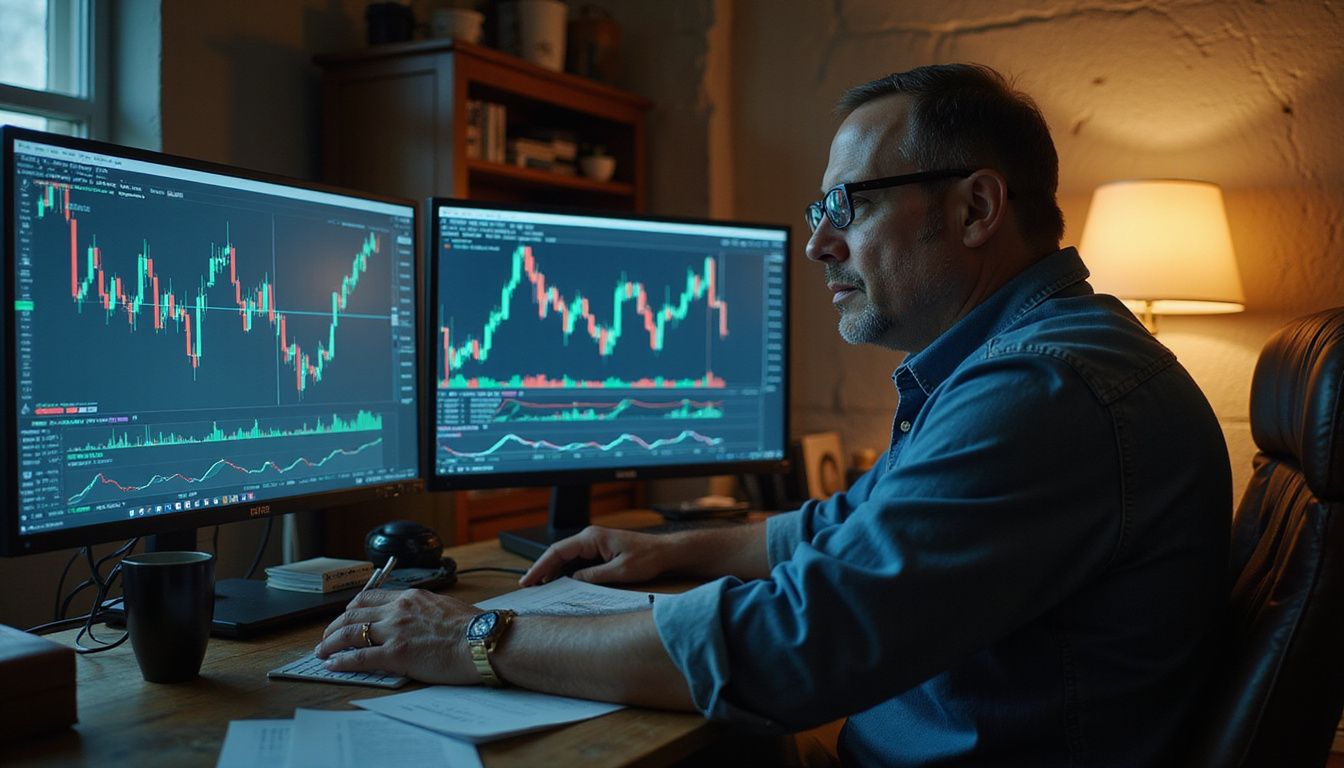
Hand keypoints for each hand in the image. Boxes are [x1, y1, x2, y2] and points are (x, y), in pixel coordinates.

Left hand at [315, 588, 477, 683]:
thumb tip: (423, 618)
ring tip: (322, 652)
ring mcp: (395, 632)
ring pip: (351, 633)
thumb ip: (426, 610)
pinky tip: (332, 665)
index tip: (346, 616)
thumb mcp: (446, 606)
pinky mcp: (396, 655)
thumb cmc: (474, 627)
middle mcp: (399, 610)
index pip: (370, 597)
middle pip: (354, 614)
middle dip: (335, 626)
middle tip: (327, 637)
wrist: (483, 641)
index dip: (352, 608)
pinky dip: (341, 661)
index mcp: (412, 597)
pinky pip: (359, 657)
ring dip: (331, 643)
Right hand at [520, 525, 675, 586]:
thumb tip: (572, 581)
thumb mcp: (620, 571)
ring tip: (541, 588)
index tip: (528, 579)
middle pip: (558, 554)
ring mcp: (594, 544)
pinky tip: (561, 584)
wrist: (666, 552)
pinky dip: (567, 572)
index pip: (557, 551)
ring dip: (554, 572)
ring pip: (566, 558)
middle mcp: (590, 537)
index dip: (540, 566)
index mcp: (592, 538)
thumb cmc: (648, 558)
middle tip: (528, 587)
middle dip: (543, 570)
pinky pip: (577, 561)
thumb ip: (594, 576)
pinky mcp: (600, 551)